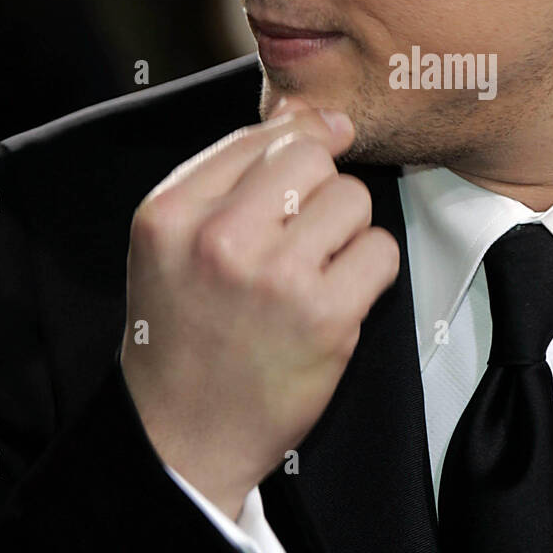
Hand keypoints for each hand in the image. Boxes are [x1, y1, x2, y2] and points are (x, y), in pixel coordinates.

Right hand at [119, 98, 399, 519]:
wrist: (182, 436)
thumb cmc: (184, 331)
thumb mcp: (173, 242)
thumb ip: (231, 174)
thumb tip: (313, 115)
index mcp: (171, 213)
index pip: (261, 136)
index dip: (299, 141)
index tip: (309, 166)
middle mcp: (219, 239)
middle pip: (312, 158)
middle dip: (319, 191)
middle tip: (300, 238)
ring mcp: (274, 278)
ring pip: (353, 200)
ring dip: (346, 232)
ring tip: (313, 272)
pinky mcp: (325, 317)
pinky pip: (381, 251)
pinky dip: (370, 272)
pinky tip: (337, 298)